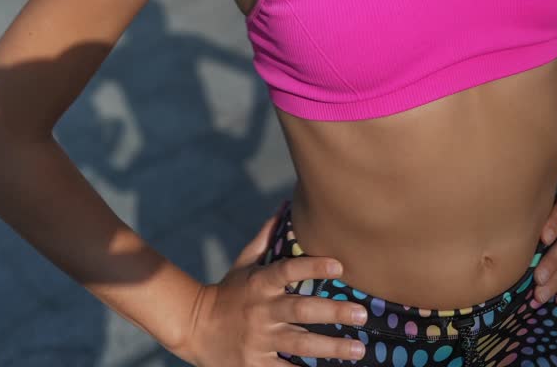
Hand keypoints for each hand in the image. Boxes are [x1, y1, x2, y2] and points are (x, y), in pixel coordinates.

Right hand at [179, 209, 366, 365]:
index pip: (288, 270)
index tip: (340, 265)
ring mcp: (259, 340)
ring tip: (359, 347)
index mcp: (260, 283)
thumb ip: (265, 238)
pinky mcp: (256, 365)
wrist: (193, 328)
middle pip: (301, 311)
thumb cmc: (227, 292)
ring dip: (332, 347)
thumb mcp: (243, 263)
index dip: (313, 266)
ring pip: (300, 345)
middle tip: (362, 312)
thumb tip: (285, 206)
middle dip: (333, 312)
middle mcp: (261, 311)